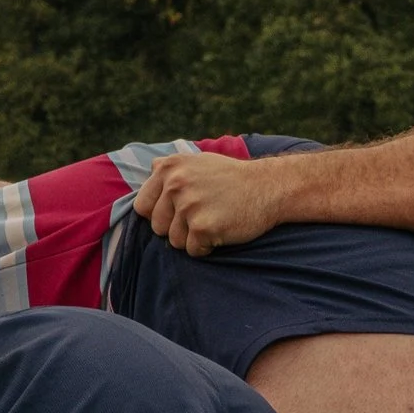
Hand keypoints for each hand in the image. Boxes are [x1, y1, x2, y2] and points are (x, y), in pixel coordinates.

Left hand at [132, 151, 278, 255]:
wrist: (271, 186)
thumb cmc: (231, 179)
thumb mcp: (198, 162)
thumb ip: (171, 167)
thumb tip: (150, 167)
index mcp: (169, 168)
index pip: (142, 207)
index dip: (160, 214)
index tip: (182, 209)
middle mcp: (175, 184)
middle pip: (157, 227)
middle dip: (177, 228)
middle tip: (205, 212)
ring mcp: (189, 205)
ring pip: (174, 241)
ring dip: (193, 238)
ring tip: (215, 218)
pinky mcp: (203, 227)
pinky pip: (192, 250)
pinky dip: (207, 246)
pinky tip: (222, 228)